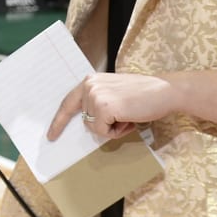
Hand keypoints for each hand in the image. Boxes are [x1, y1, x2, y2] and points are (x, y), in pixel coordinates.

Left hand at [49, 73, 179, 142]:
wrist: (165, 91)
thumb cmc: (144, 96)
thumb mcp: (114, 94)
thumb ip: (98, 102)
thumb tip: (88, 122)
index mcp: (90, 81)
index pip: (68, 103)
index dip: (59, 121)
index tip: (51, 135)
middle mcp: (89, 85)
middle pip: (86, 121)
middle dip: (105, 125)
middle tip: (125, 116)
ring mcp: (95, 95)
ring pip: (94, 128)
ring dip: (113, 128)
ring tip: (129, 115)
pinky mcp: (104, 107)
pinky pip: (103, 132)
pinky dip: (117, 131)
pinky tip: (129, 119)